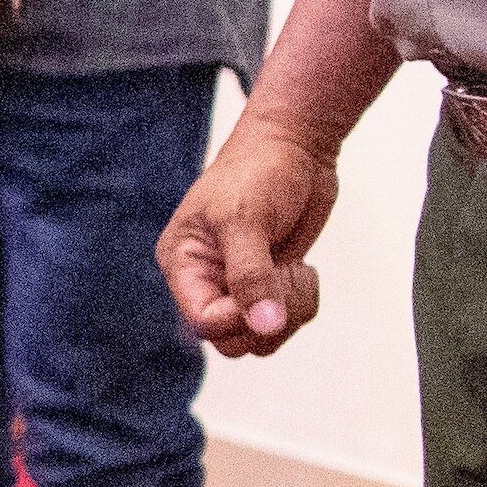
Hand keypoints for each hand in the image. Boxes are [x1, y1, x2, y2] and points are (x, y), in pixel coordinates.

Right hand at [162, 116, 335, 355]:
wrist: (295, 146)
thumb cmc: (258, 169)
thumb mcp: (247, 220)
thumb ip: (252, 276)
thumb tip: (265, 326)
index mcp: (184, 263)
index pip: (203, 321)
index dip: (240, 316)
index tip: (268, 282)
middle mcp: (206, 279)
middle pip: (230, 340)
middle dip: (268, 320)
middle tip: (287, 279)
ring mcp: (239, 283)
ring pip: (259, 337)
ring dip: (289, 315)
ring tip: (297, 274)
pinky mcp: (270, 283)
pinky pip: (283, 320)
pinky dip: (301, 305)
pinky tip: (302, 272)